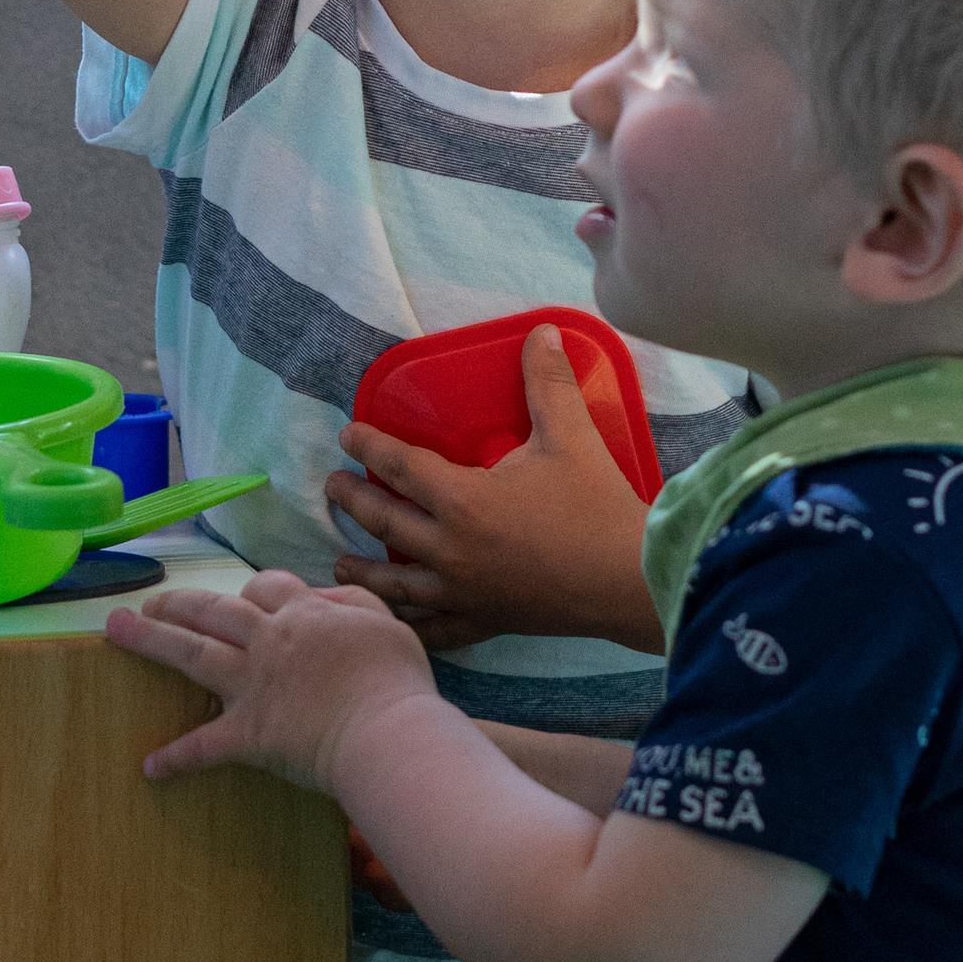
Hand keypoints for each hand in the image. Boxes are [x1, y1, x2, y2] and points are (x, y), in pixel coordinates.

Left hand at [107, 568, 436, 790]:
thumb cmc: (394, 680)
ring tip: (117, 629)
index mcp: (305, 615)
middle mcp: (270, 642)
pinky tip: (150, 766)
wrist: (384, 731)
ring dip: (150, 640)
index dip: (252, 590)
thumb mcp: (384, 623)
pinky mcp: (248, 732)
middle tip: (152, 601)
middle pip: (215, 610)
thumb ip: (352, 603)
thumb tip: (324, 596)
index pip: (268, 588)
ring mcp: (253, 685)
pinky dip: (177, 757)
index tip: (243, 596)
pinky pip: (204, 745)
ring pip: (192, 653)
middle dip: (180, 602)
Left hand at [327, 327, 657, 655]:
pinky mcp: (487, 622)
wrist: (629, 580)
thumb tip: (542, 332)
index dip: (370, 447)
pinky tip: (397, 622)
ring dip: (364, 569)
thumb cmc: (597, 506)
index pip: (401, 467)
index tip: (348, 435)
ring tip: (341, 559)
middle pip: (386, 523)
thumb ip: (548, 382)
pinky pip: (435, 629)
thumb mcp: (570, 435)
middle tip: (333, 487)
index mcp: (464, 501)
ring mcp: (465, 592)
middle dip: (354, 502)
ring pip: (398, 584)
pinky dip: (410, 624)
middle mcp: (452, 550)